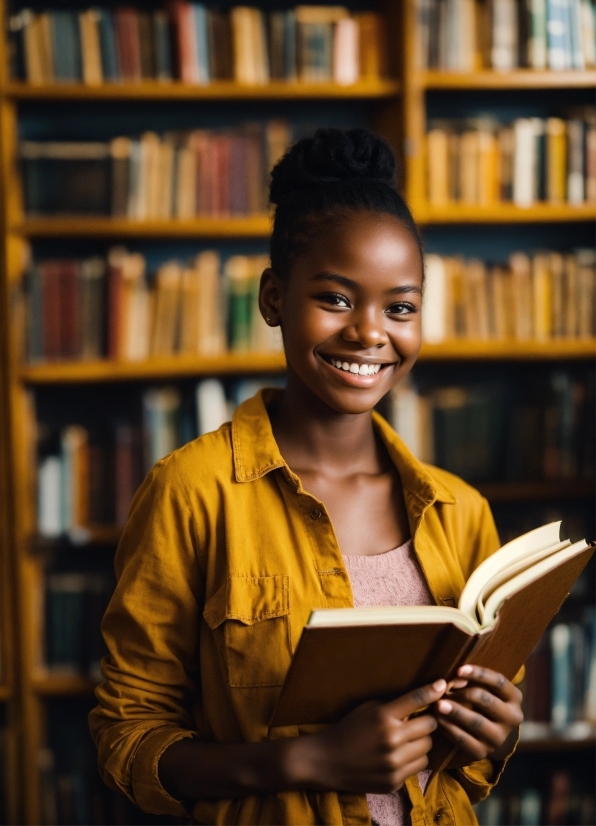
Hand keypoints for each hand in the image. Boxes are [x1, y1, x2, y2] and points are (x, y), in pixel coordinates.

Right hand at [287, 679, 446, 793]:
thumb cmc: (347, 729)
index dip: (431, 691)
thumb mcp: (367, 709)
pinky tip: (398, 755)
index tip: (442, 685)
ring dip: (421, 742)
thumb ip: (392, 706)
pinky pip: (418, 766)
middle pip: (430, 726)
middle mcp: (392, 740)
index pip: (415, 700)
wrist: (327, 761)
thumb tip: (419, 700)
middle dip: (427, 721)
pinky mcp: (395, 781)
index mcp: (383, 717)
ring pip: (428, 748)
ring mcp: (394, 763)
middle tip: (418, 720)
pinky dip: (413, 759)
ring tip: (408, 739)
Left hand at [434, 665, 522, 767]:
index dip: (478, 674)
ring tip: (438, 704)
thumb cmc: (480, 699)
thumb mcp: (483, 687)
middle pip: (487, 701)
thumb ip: (471, 680)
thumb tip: (456, 678)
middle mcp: (512, 719)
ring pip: (476, 722)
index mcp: (514, 698)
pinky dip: (450, 728)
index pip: (498, 682)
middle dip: (463, 693)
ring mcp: (499, 738)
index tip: (458, 669)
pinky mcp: (484, 752)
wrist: (486, 732)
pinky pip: (465, 740)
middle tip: (443, 689)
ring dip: (455, 712)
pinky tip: (438, 720)